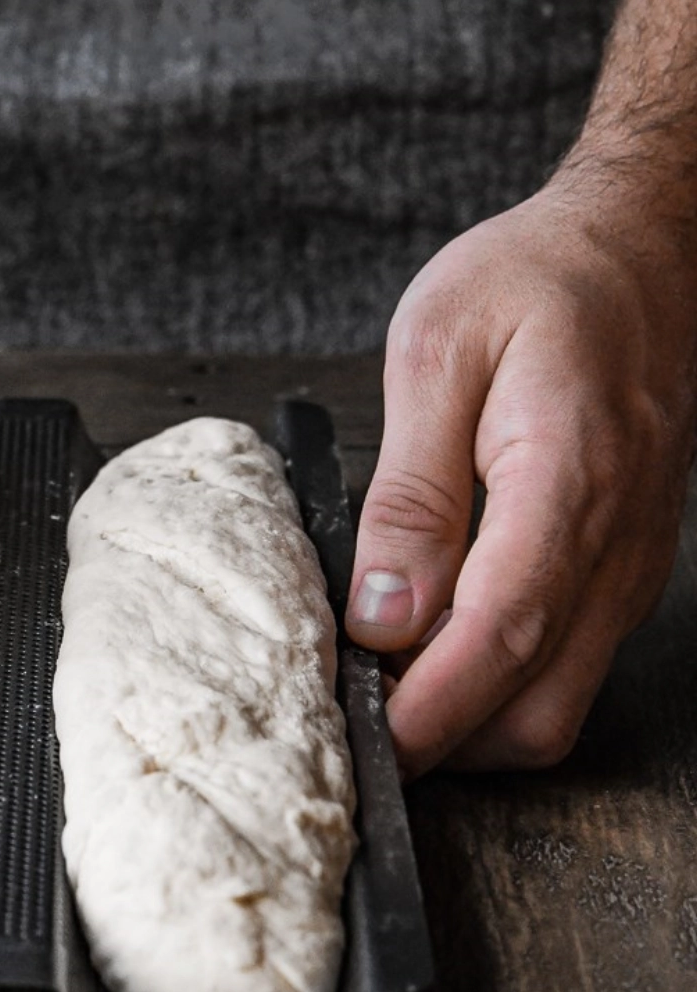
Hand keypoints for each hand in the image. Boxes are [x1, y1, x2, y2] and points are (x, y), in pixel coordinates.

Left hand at [345, 163, 696, 776]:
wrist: (640, 248)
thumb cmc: (538, 278)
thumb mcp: (437, 351)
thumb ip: (411, 491)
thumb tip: (382, 609)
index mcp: (569, 479)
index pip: (504, 632)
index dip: (433, 709)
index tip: (369, 743)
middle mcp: (617, 542)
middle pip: (538, 705)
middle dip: (445, 737)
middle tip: (351, 713)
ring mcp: (634, 564)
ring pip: (560, 700)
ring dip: (474, 716)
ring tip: (382, 679)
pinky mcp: (629, 567)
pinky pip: (573, 660)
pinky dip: (505, 679)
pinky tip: (438, 643)